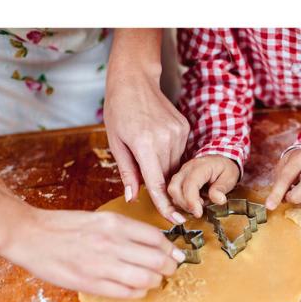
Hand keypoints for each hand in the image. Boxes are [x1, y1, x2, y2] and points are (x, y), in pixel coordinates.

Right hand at [0, 206, 184, 298]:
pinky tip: (137, 288)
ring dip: (156, 281)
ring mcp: (102, 265)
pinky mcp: (92, 283)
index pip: (157, 238)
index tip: (175, 254)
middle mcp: (112, 243)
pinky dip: (139, 292)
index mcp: (115, 224)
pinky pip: (127, 293)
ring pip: (146, 279)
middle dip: (169, 267)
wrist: (31, 235)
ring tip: (154, 280)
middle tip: (170, 269)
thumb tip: (156, 242)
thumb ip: (126, 230)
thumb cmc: (64, 226)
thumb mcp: (100, 219)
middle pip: (157, 260)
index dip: (171, 249)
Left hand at [104, 53, 188, 224]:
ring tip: (148, 153)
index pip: (158, 184)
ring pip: (175, 166)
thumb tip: (133, 198)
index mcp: (144, 144)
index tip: (175, 221)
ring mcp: (178, 133)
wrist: (135, 80)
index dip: (166, 206)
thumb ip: (127, 172)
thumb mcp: (116, 142)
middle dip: (160, 184)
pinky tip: (156, 142)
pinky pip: (179, 153)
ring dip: (164, 169)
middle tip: (146, 177)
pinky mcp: (184, 128)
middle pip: (167, 176)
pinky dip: (169, 156)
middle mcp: (165, 139)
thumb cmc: (119, 110)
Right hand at [168, 155, 239, 217]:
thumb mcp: (229, 177)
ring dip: (182, 204)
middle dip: (184, 205)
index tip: (198, 213)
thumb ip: (221, 188)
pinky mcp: (179, 180)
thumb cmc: (224, 168)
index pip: (190, 184)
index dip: (191, 201)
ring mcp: (181, 173)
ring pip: (171, 191)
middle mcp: (187, 169)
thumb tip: (218, 200)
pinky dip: (180, 202)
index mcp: (200, 166)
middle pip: (174, 188)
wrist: (219, 161)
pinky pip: (173, 193)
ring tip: (197, 206)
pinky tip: (192, 205)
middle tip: (198, 211)